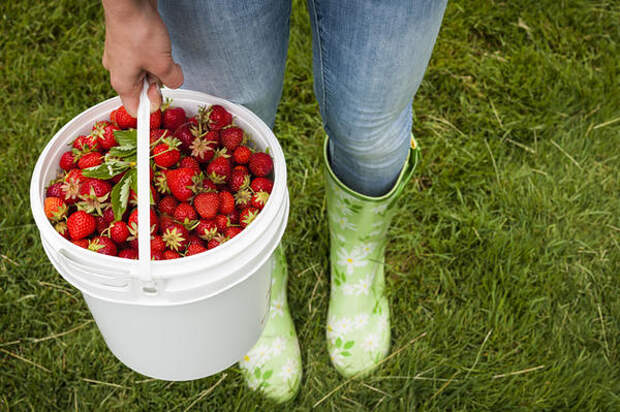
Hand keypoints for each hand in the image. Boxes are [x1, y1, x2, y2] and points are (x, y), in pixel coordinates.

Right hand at [101, 0, 182, 114]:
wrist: (128, 1)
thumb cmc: (138, 31)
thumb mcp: (162, 64)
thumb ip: (172, 80)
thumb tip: (175, 83)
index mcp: (122, 83)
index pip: (135, 110)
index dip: (150, 112)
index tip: (158, 118)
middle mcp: (118, 71)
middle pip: (143, 90)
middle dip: (158, 84)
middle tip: (163, 71)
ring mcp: (121, 57)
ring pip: (145, 73)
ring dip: (157, 67)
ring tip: (159, 52)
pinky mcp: (127, 44)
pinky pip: (144, 57)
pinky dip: (154, 54)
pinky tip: (158, 45)